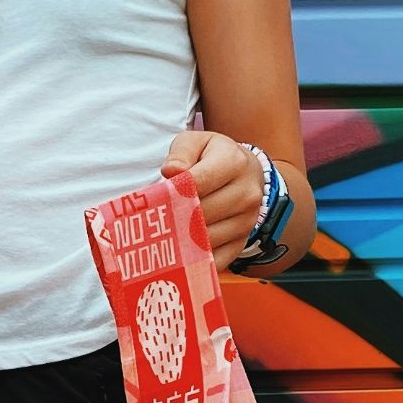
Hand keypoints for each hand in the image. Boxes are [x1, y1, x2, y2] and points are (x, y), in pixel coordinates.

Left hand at [160, 130, 265, 271]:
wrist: (247, 173)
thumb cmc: (212, 156)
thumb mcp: (196, 142)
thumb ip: (180, 153)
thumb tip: (171, 172)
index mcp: (234, 163)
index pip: (198, 182)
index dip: (174, 191)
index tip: (157, 196)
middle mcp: (247, 194)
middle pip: (202, 213)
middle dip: (175, 216)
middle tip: (155, 217)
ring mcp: (247, 222)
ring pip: (207, 239)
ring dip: (182, 239)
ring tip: (164, 232)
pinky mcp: (242, 243)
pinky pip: (215, 260)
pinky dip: (195, 259)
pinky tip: (179, 251)